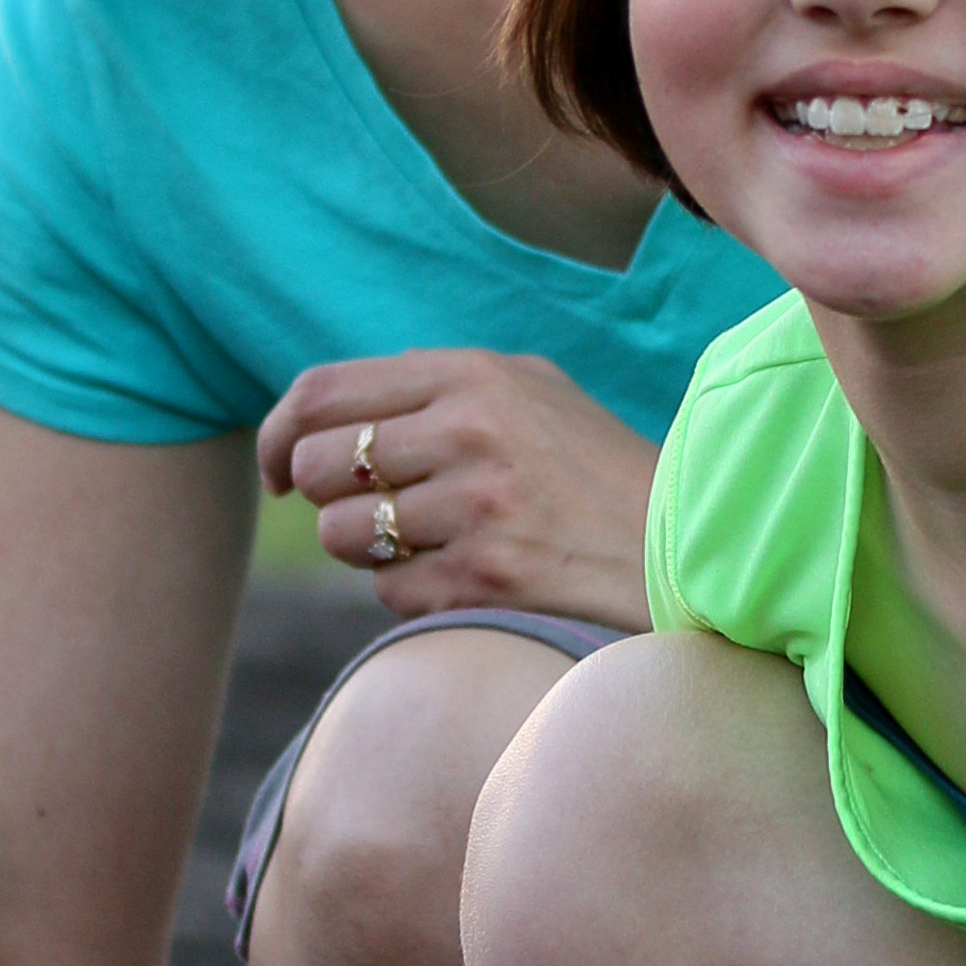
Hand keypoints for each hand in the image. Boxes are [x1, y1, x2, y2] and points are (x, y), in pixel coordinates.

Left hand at [258, 351, 656, 633]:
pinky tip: (466, 577)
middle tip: (370, 510)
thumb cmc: (597, 469)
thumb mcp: (531, 391)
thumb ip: (438, 383)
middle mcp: (469, 431)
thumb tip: (331, 407)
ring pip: (344, 533)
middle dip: (326, 497)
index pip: (322, 391)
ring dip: (368, 549)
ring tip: (427, 543)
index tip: (280, 471)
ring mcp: (477, 506)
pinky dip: (412, 591)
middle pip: (317, 464)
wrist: (687, 543)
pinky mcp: (486, 576)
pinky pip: (388, 590)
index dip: (279, 435)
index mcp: (473, 374)